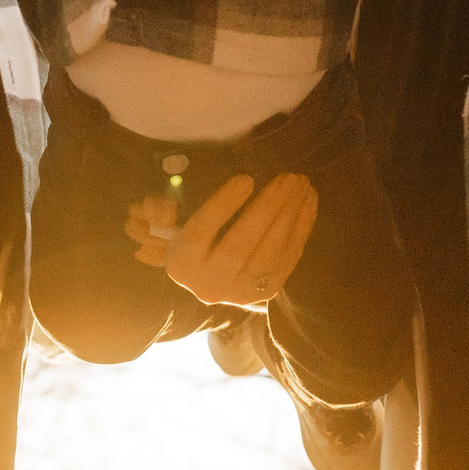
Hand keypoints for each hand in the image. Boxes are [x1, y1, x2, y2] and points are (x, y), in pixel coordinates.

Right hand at [123, 172, 316, 309]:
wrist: (208, 279)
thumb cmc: (188, 236)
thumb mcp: (169, 224)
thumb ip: (161, 210)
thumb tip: (160, 207)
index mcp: (181, 264)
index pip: (201, 232)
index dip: (223, 205)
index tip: (245, 177)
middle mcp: (208, 285)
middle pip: (240, 244)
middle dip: (267, 208)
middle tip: (286, 177)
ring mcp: (239, 292)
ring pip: (270, 252)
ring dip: (290, 215)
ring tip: (300, 183)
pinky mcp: (265, 292)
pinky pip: (289, 258)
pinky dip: (302, 227)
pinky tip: (308, 199)